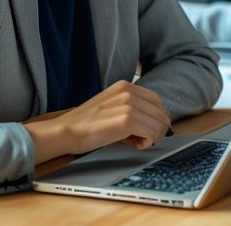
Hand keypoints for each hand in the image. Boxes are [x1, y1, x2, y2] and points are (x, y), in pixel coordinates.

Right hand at [23, 80, 170, 164]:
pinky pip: (152, 134)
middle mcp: (128, 91)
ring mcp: (128, 105)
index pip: (157, 100)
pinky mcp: (127, 120)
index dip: (157, 118)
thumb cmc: (88, 123)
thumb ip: (132, 108)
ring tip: (135, 141)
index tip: (149, 129)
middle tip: (143, 139)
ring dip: (152, 137)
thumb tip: (154, 122)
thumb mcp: (112, 106)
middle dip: (158, 129)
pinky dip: (146, 143)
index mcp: (125, 85)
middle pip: (161, 112)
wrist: (68, 131)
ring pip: (160, 124)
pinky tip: (133, 144)